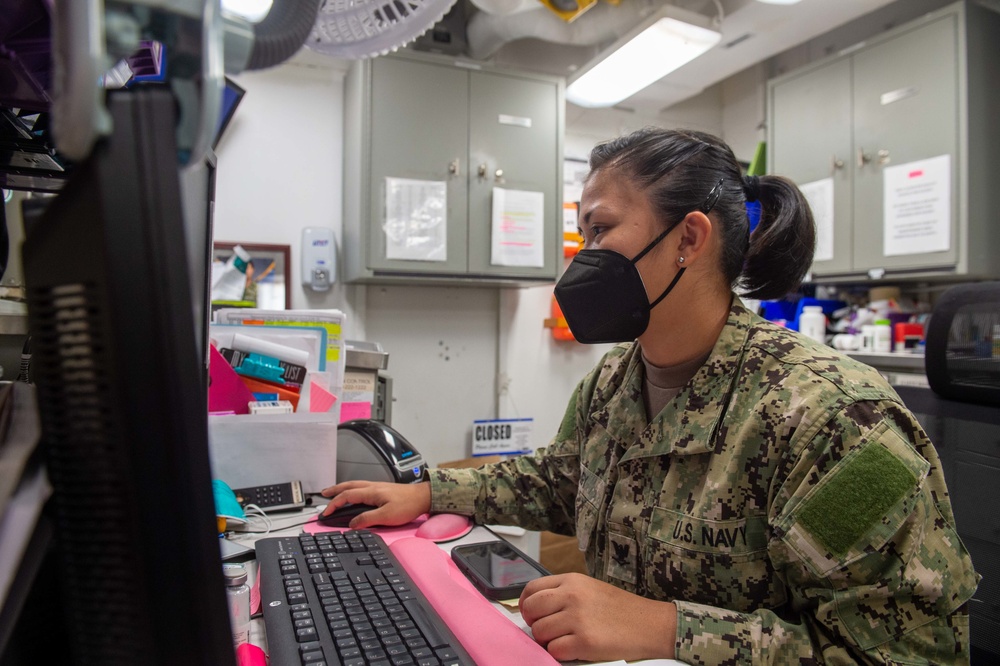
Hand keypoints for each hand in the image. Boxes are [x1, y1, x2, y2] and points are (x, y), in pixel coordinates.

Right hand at [319, 480, 430, 528]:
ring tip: (334, 493)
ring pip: (355, 485)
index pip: (346, 496)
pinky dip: (352, 489)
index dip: (334, 504)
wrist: (424, 497)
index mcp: (371, 492)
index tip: (326, 512)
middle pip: (348, 486)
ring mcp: (378, 487)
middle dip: (334, 490)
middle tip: (324, 494)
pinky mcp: (383, 490)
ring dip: (342, 488)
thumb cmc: (408, 505)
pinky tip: (354, 494)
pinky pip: (362, 487)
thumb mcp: (386, 516)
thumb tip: (352, 524)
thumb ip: (367, 519)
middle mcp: (372, 487)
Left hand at [518, 573, 676, 662]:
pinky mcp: (584, 641)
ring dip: (548, 641)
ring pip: (540, 632)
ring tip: (565, 640)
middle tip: (548, 631)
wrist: (651, 625)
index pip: (532, 589)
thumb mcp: (591, 589)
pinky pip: (554, 650)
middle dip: (534, 624)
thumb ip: (565, 593)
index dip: (526, 605)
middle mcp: (572, 596)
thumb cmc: (622, 609)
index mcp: (572, 581)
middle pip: (531, 610)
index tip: (531, 615)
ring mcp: (577, 618)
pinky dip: (560, 654)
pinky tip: (574, 650)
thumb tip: (538, 608)